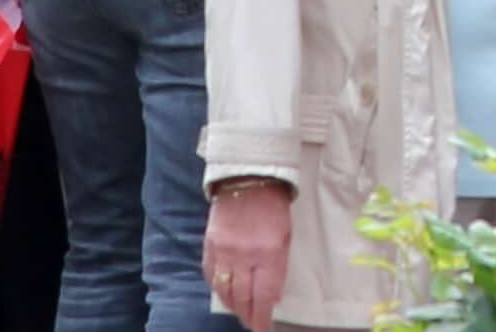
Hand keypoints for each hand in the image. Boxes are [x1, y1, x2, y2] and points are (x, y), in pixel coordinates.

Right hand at [208, 179, 293, 325]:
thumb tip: (272, 296)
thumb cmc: (273, 208)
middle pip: (242, 298)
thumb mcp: (285, 237)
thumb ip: (278, 268)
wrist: (247, 179)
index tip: (263, 328)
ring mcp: (224, 251)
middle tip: (252, 323)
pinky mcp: (210, 245)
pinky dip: (217, 288)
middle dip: (248, 315)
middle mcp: (244, 256)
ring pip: (224, 290)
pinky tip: (223, 293)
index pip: (264, 297)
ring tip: (239, 312)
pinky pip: (210, 275)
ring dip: (232, 306)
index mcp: (269, 254)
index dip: (263, 317)